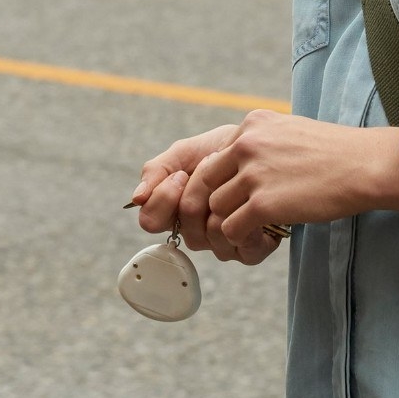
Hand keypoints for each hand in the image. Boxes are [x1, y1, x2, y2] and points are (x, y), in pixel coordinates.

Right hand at [130, 120, 289, 262]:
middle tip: (211, 170)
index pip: (151, 221)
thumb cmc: (222, 149)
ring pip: (210, 241)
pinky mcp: (250, 249)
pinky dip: (245, 219)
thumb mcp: (185, 152)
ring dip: (221, 203)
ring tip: (234, 178)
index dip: (164, 199)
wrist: (262, 147)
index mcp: (174, 211)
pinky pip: (241, 250)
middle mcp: (196, 232)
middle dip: (198, 195)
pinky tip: (249, 197)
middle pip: (184, 232)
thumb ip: (157, 170)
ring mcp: (222, 243)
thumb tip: (136, 198)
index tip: (181, 174)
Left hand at [180, 110, 398, 253]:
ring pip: (216, 208)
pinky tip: (260, 237)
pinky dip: (240, 238)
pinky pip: (231, 227)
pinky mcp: (265, 203)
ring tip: (249, 231)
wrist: (366, 166)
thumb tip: (242, 164)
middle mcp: (246, 145)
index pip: (212, 158)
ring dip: (229, 223)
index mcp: (252, 125)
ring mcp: (253, 174)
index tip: (229, 200)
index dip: (216, 184)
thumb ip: (263, 142)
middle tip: (228, 220)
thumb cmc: (337, 153)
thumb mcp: (291, 131)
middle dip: (213, 206)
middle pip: (205, 183)